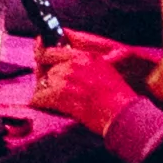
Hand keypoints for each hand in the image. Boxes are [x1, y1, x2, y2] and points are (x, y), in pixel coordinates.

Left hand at [30, 37, 152, 135]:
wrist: (122, 113)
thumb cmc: (118, 97)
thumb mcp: (105, 69)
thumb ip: (85, 63)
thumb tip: (69, 66)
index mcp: (84, 56)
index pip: (53, 48)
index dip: (43, 54)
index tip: (39, 56)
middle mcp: (73, 63)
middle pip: (45, 65)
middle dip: (45, 76)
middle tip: (49, 88)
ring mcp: (66, 78)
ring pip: (42, 81)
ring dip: (45, 91)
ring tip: (53, 100)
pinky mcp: (60, 94)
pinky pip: (39, 97)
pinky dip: (41, 103)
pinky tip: (47, 107)